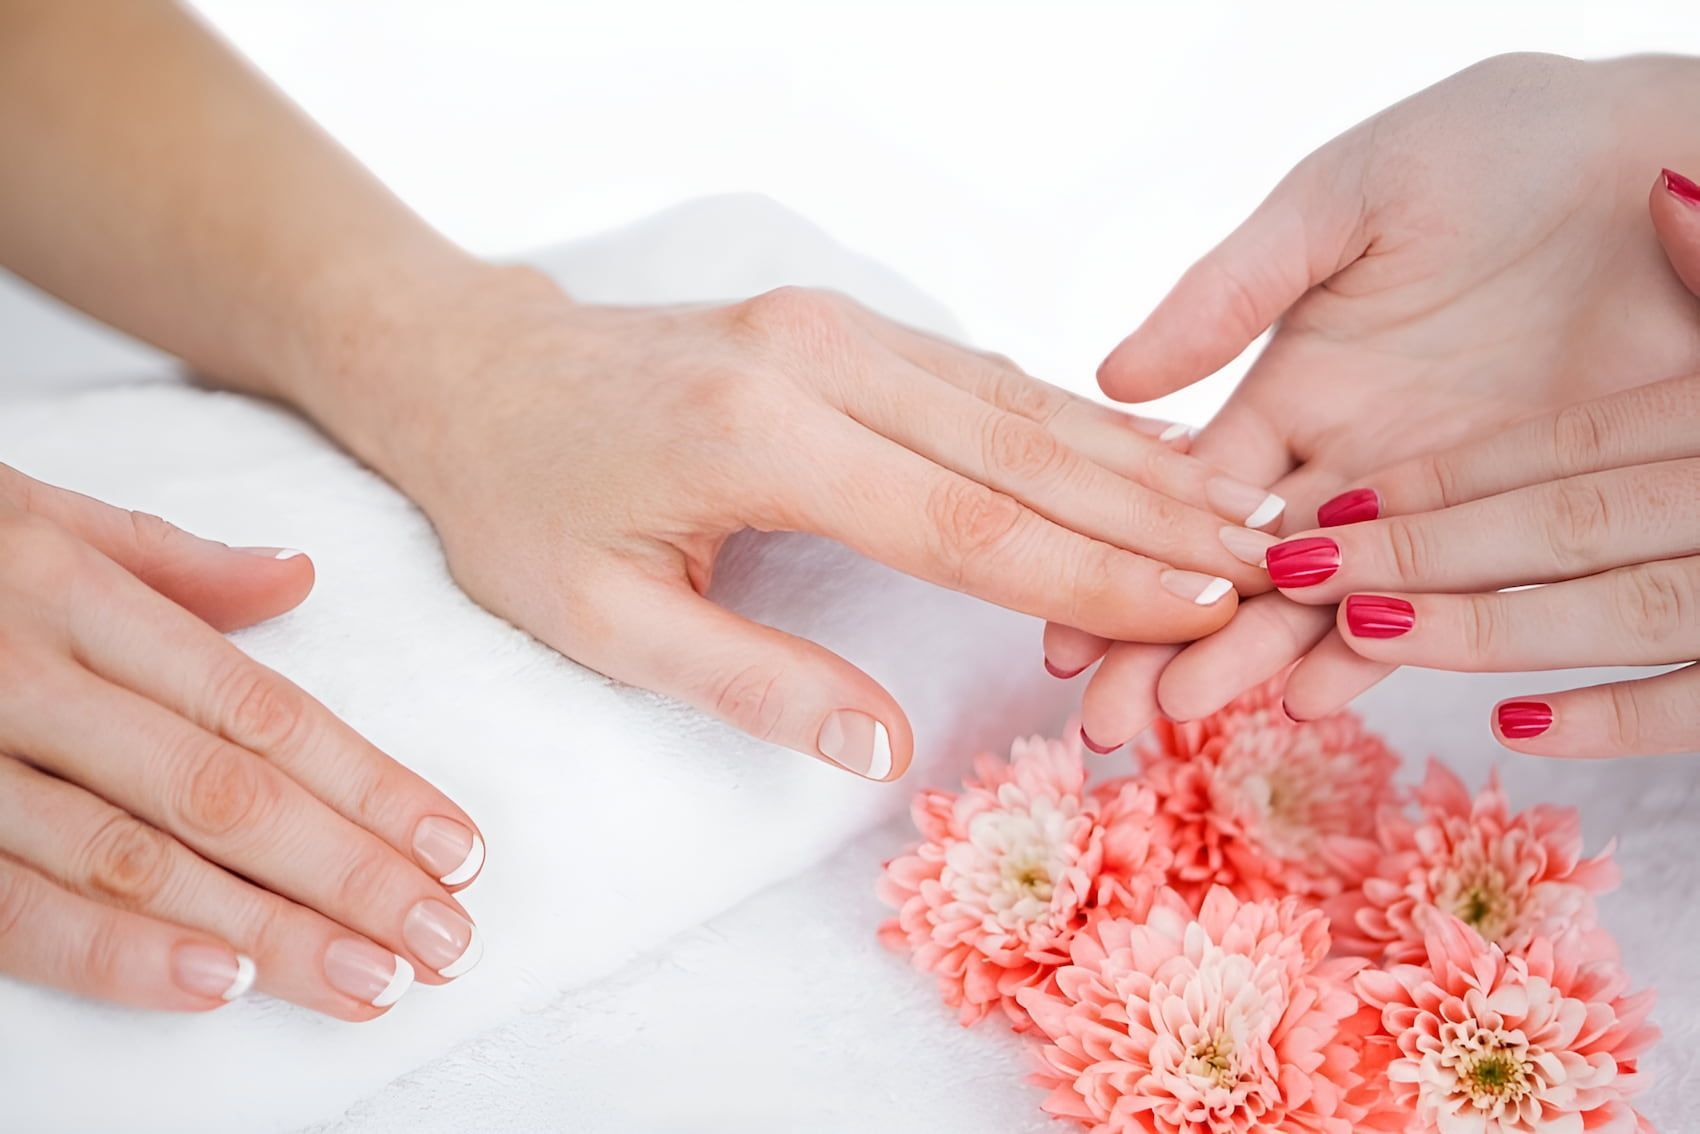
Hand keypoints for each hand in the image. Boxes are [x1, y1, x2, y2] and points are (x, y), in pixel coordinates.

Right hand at [0, 465, 484, 1016]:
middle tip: (443, 937)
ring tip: (365, 979)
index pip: (259, 710)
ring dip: (260, 932)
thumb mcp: (31, 515)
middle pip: (221, 793)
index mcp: (74, 592)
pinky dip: (111, 950)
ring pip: (131, 859)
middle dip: (345, 874)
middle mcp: (25, 673)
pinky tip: (210, 986)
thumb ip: (167, 559)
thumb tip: (298, 578)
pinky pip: (7, 903)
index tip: (454, 847)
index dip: (369, 784)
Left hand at [292, 277, 1277, 780]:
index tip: (1201, 614)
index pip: (972, 523)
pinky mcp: (834, 320)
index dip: (1096, 580)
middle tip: (1266, 564)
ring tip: (1234, 509)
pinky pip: (976, 373)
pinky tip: (1134, 449)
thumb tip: (887, 750)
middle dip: (1153, 514)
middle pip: (1023, 447)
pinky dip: (1067, 418)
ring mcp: (831, 325)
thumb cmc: (522, 504)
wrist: (467, 369)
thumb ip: (753, 683)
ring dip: (1129, 459)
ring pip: (1014, 398)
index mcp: (764, 438)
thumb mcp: (605, 620)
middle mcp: (816, 359)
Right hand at [1054, 52, 1699, 748]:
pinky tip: (1313, 695)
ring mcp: (1436, 500)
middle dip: (1164, 640)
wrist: (1669, 155)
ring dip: (1251, 662)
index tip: (1059, 623)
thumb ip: (1234, 288)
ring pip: (1326, 604)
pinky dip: (1381, 651)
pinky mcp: (1526, 522)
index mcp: (1296, 386)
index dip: (1120, 556)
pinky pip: (1445, 600)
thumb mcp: (1345, 199)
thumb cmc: (1502, 149)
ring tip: (1182, 715)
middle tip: (1103, 712)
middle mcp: (1352, 460)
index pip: (1186, 492)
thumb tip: (1110, 376)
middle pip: (1236, 569)